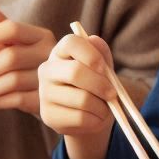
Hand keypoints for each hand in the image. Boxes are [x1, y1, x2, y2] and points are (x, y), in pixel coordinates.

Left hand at [0, 1, 54, 115]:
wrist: (51, 94)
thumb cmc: (25, 66)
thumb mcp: (15, 44)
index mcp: (40, 35)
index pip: (11, 28)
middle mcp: (49, 52)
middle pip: (9, 57)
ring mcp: (50, 76)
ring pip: (11, 80)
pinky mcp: (46, 98)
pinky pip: (16, 99)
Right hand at [38, 32, 116, 158]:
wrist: (90, 113)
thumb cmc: (97, 84)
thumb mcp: (102, 67)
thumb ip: (101, 53)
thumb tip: (94, 39)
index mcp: (60, 52)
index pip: (71, 43)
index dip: (90, 54)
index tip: (103, 67)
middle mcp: (47, 70)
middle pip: (75, 72)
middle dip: (100, 84)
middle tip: (113, 94)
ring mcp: (44, 94)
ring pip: (81, 98)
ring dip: (102, 106)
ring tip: (106, 108)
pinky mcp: (48, 115)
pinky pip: (80, 117)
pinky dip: (96, 119)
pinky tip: (96, 117)